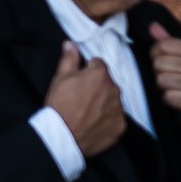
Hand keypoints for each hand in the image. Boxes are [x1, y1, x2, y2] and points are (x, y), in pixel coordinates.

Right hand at [44, 42, 126, 157]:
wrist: (61, 137)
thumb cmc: (59, 106)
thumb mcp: (60, 79)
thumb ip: (69, 59)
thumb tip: (71, 44)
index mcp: (100, 75)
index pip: (99, 65)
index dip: (88, 71)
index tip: (80, 81)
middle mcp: (114, 89)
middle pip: (108, 83)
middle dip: (98, 87)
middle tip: (82, 98)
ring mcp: (119, 108)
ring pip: (113, 100)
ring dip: (104, 103)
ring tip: (87, 112)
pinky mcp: (121, 125)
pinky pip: (116, 118)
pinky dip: (108, 119)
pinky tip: (95, 123)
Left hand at [148, 23, 180, 130]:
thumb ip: (172, 43)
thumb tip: (153, 26)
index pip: (163, 45)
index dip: (157, 54)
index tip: (165, 61)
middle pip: (159, 63)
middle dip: (160, 71)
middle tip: (172, 76)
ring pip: (160, 80)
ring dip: (164, 86)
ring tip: (176, 87)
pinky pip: (167, 96)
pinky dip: (170, 99)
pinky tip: (179, 98)